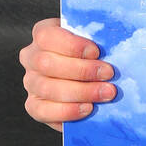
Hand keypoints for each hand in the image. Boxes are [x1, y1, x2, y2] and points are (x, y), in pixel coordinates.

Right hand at [19, 17, 117, 132]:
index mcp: (43, 34)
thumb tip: (115, 44)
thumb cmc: (94, 53)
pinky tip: (88, 108)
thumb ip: (100, 37)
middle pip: (46, 64)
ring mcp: (31, 83)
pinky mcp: (34, 106)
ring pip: (47, 88)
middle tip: (108, 74)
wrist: (89, 77)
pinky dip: (67, 111)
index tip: (96, 52)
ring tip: (105, 93)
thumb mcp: (95, 38)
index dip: (71, 45)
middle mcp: (31, 57)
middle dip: (82, 70)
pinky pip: (43, 111)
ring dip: (81, 92)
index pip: (46, 36)